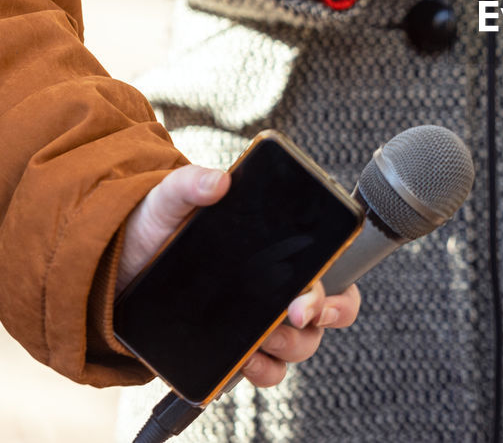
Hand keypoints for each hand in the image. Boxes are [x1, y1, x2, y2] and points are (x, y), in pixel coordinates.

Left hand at [116, 165, 361, 387]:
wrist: (114, 267)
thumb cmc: (153, 229)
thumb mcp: (168, 200)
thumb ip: (190, 184)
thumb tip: (218, 181)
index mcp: (277, 251)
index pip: (332, 268)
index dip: (337, 287)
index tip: (313, 297)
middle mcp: (277, 287)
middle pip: (327, 311)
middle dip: (325, 315)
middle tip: (298, 314)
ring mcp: (259, 321)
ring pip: (301, 344)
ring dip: (290, 345)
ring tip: (262, 339)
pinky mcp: (234, 349)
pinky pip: (267, 370)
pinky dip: (263, 371)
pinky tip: (246, 362)